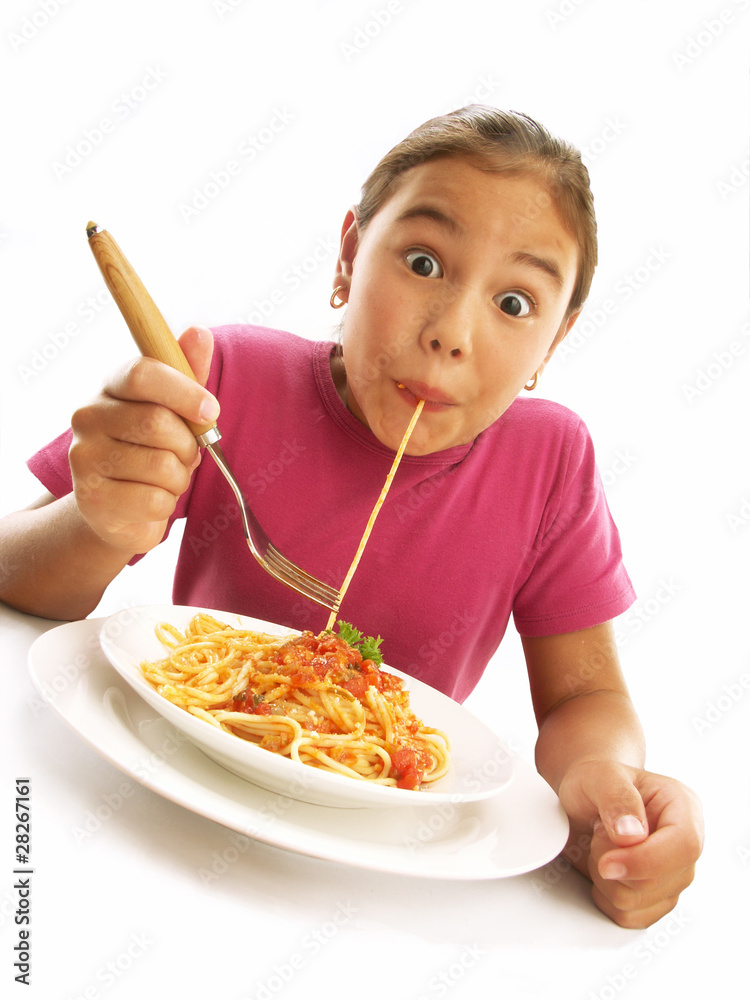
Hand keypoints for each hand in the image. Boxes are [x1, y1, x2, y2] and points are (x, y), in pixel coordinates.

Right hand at [69, 326, 217, 554]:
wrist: (120, 509)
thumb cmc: (153, 451)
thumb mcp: (175, 411)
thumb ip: (188, 374)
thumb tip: (199, 331)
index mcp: (110, 386)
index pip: (143, 374)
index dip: (184, 391)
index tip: (211, 411)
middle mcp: (88, 416)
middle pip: (157, 422)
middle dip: (188, 445)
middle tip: (186, 454)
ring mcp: (84, 458)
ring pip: (161, 465)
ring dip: (180, 477)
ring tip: (167, 478)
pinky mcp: (91, 499)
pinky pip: (154, 499)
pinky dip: (167, 503)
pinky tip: (153, 499)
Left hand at [557, 760, 703, 927]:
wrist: (585, 798)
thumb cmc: (597, 782)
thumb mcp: (601, 776)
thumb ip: (617, 798)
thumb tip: (632, 834)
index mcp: (683, 808)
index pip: (684, 846)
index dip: (645, 860)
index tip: (608, 863)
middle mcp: (684, 846)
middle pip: (659, 882)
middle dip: (614, 864)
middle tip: (598, 833)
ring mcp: (673, 876)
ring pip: (639, 903)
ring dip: (605, 879)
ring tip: (601, 846)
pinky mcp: (655, 899)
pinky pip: (628, 917)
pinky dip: (605, 897)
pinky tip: (603, 868)